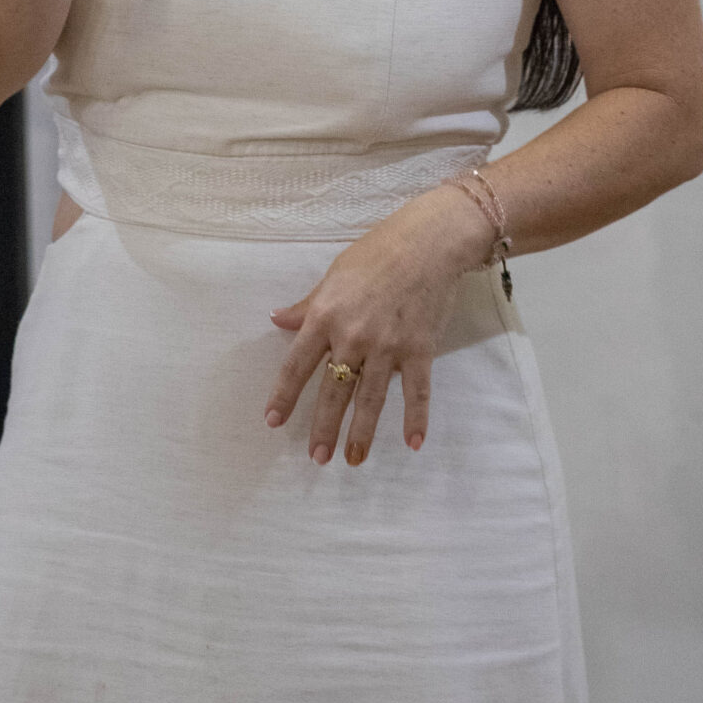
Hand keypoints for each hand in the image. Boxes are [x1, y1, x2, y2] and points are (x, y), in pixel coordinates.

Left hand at [265, 185, 490, 465]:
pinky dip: (416, 419)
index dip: (284, 395)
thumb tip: (277, 319)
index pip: (298, 364)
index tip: (273, 422)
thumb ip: (308, 305)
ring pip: (371, 399)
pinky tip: (413, 444)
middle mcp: (354, 337)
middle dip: (324, 428)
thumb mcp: (334, 274)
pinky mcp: (420, 350)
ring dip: (361, 433)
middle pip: (334, 391)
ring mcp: (388, 346)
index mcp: (326, 316)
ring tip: (353, 460)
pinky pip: (417, 392)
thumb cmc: (378, 252)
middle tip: (317, 458)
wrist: (429, 242)